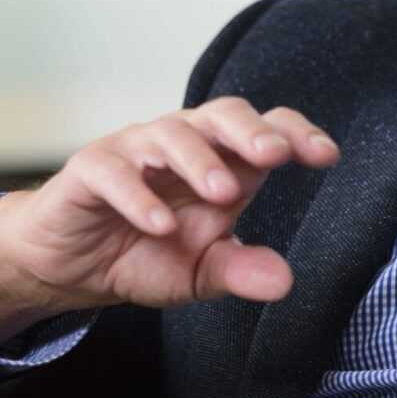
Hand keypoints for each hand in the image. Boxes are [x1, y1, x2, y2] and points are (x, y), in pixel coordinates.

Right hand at [0, 97, 338, 347]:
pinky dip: (139, 195)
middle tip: (275, 156)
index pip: (265, 129)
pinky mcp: (91, 167)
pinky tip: (160, 223)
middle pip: (222, 115)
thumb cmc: (143, 254)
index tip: (327, 156)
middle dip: (251, 131)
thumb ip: (238, 270)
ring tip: (223, 193)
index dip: (297, 133)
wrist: (69, 266)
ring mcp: (136, 150)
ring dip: (200, 161)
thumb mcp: (197, 272)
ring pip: (171, 133)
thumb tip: (285, 282)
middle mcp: (183, 145)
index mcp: (222, 162)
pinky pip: (115, 171)